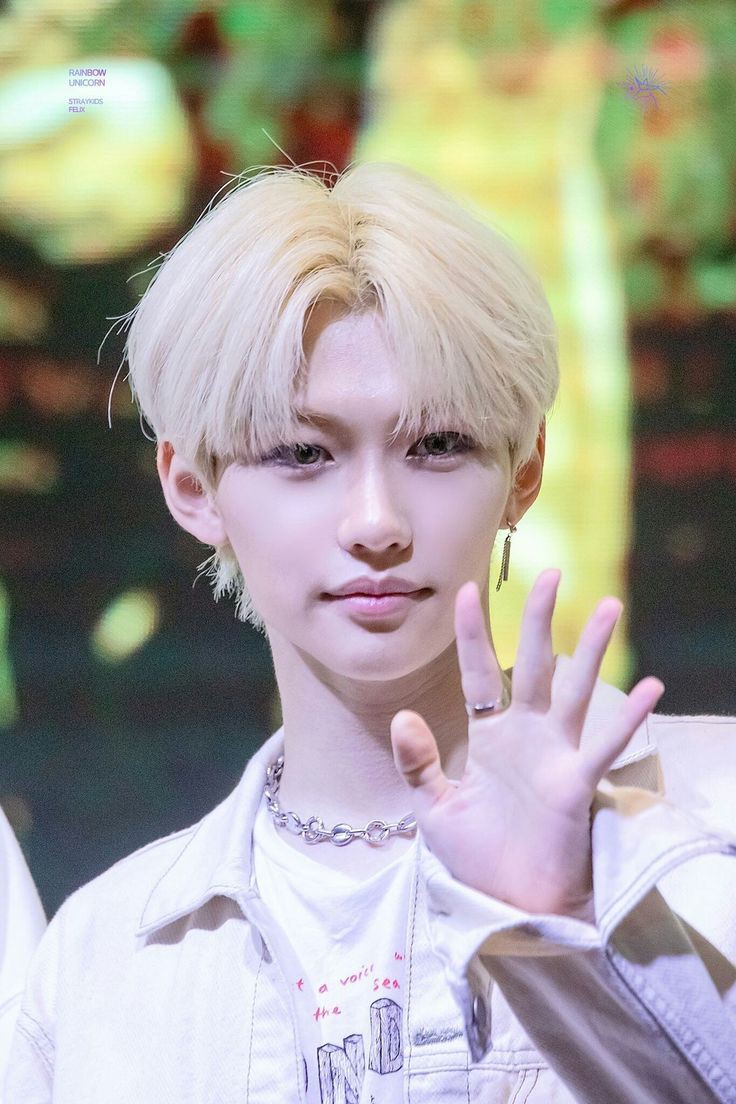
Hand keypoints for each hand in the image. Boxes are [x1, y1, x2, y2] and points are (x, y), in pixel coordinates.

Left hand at [389, 569, 664, 920]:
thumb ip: (419, 763)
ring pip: (574, 690)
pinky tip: (649, 688)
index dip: (473, 634)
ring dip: (591, 650)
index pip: (479, 674)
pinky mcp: (576, 783)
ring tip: (609, 606)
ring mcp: (554, 755)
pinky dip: (626, 718)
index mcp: (488, 737)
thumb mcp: (435, 808)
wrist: (509, 905)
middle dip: (540, 620)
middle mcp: (525, 735)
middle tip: (552, 574)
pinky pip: (602, 744)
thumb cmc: (477, 857)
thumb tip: (403, 716)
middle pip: (533, 665)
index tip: (466, 590)